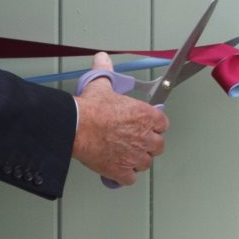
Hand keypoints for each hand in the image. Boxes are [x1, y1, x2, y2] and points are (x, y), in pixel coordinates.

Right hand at [72, 54, 168, 185]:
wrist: (76, 127)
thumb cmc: (90, 109)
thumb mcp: (101, 85)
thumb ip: (105, 72)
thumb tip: (102, 59)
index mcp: (146, 115)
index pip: (163, 124)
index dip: (154, 126)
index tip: (146, 126)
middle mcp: (145, 137)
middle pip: (158, 146)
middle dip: (148, 145)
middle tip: (135, 142)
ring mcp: (135, 156)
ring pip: (145, 164)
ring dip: (137, 161)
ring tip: (125, 155)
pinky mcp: (122, 171)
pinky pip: (130, 179)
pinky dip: (124, 176)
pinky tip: (117, 169)